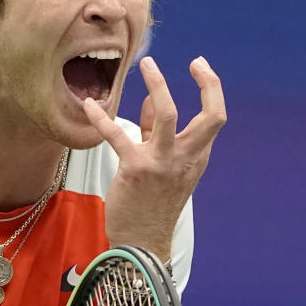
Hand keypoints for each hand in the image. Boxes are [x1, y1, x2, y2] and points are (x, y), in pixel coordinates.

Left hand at [83, 55, 225, 260]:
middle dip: (207, 82)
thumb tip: (149, 102)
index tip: (200, 66)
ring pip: (167, 114)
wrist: (141, 244)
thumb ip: (156, 134)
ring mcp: (162, 162)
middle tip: (195, 61)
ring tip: (147, 64)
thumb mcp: (164, 168)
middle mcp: (186, 158)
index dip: (212, 88)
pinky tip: (89, 105)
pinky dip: (101, 118)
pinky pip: (117, 135)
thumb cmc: (152, 203)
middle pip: (211, 115)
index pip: (216, 117)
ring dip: (158, 84)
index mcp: (197, 157)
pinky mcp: (136, 169)